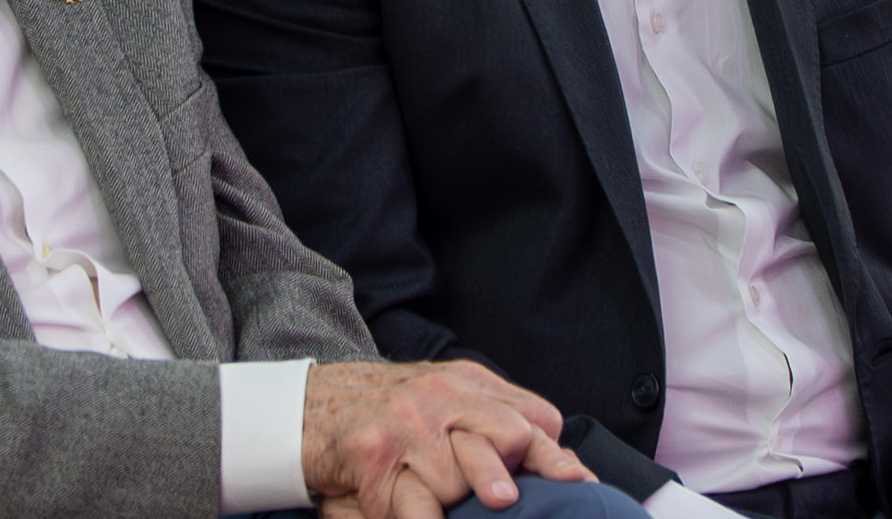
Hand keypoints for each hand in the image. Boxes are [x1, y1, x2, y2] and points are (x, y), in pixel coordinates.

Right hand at [303, 360, 592, 518]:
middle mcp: (443, 399)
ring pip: (454, 480)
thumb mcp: (451, 399)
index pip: (530, 420)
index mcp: (470, 386)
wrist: (314, 404)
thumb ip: (504, 418)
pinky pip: (409, 504)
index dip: (554, 458)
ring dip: (451, 507)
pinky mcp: (373, 455)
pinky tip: (427, 518)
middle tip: (507, 501)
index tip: (577, 484)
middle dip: (507, 474)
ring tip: (443, 510)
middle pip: (502, 437)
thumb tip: (567, 465)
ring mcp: (408, 426)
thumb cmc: (393, 414)